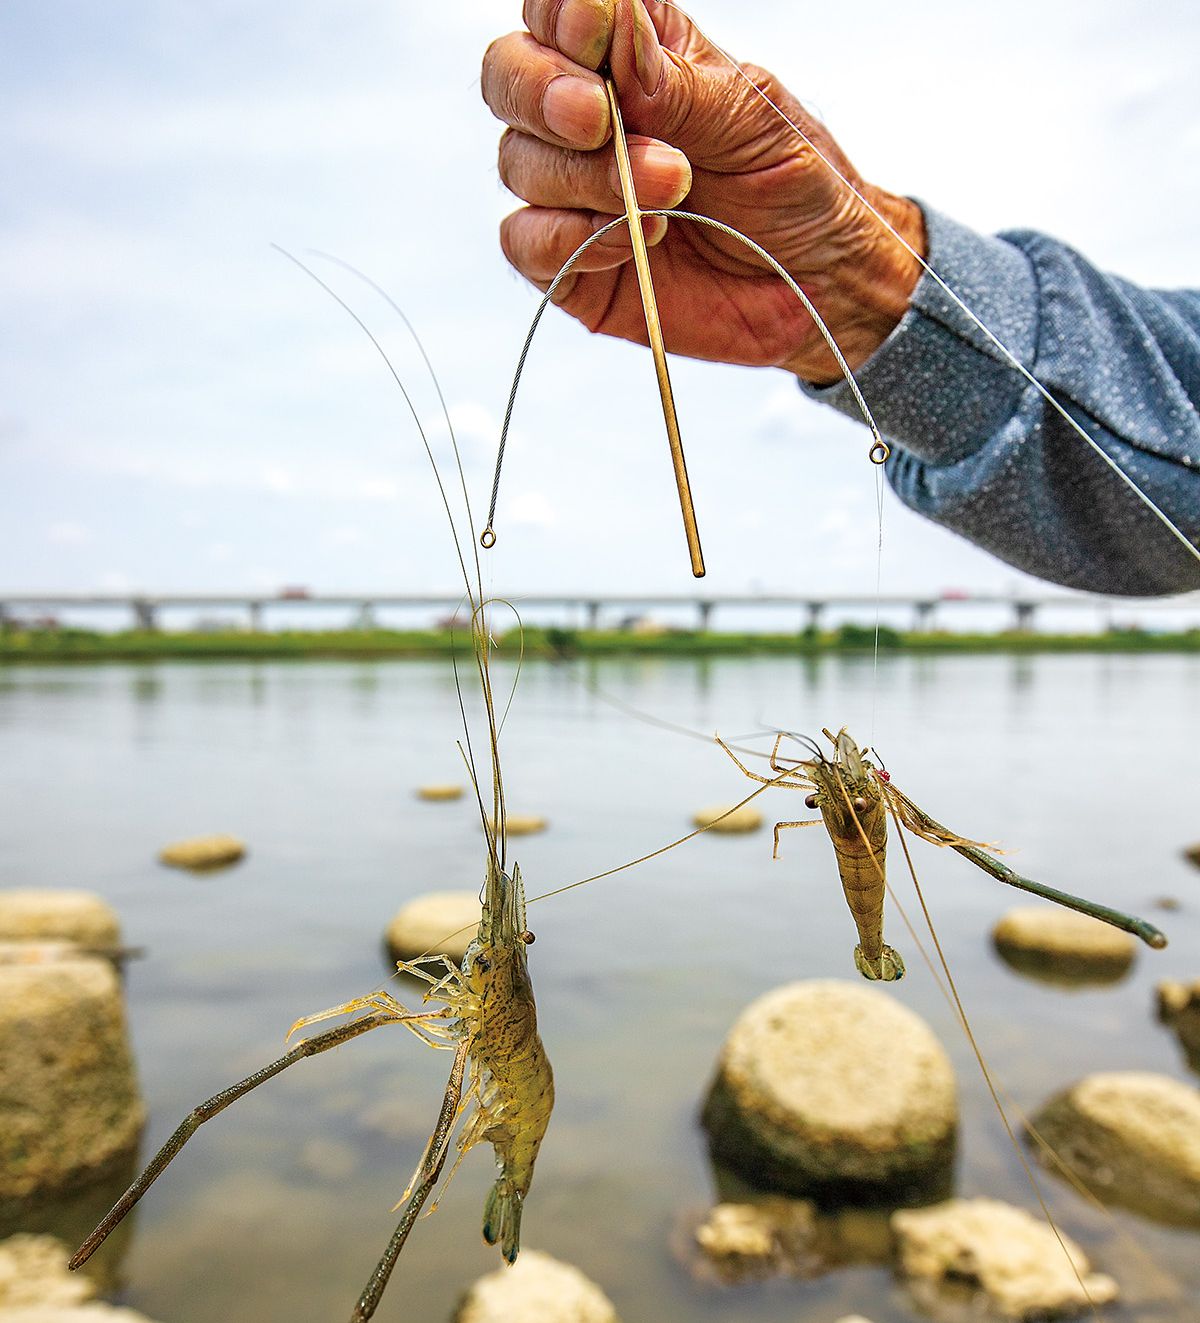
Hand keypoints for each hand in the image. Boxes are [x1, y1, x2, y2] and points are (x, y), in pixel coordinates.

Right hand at [481, 0, 925, 384]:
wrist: (818, 282)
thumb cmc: (793, 186)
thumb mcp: (750, 117)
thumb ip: (675, 82)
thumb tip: (612, 27)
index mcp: (630, 57)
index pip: (556, 12)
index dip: (560, 14)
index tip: (593, 28)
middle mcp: (588, 119)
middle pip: (508, 78)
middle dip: (543, 92)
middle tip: (598, 116)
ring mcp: (572, 193)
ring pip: (518, 164)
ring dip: (588, 176)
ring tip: (669, 188)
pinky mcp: (571, 266)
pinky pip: (527, 243)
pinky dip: (572, 238)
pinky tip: (635, 238)